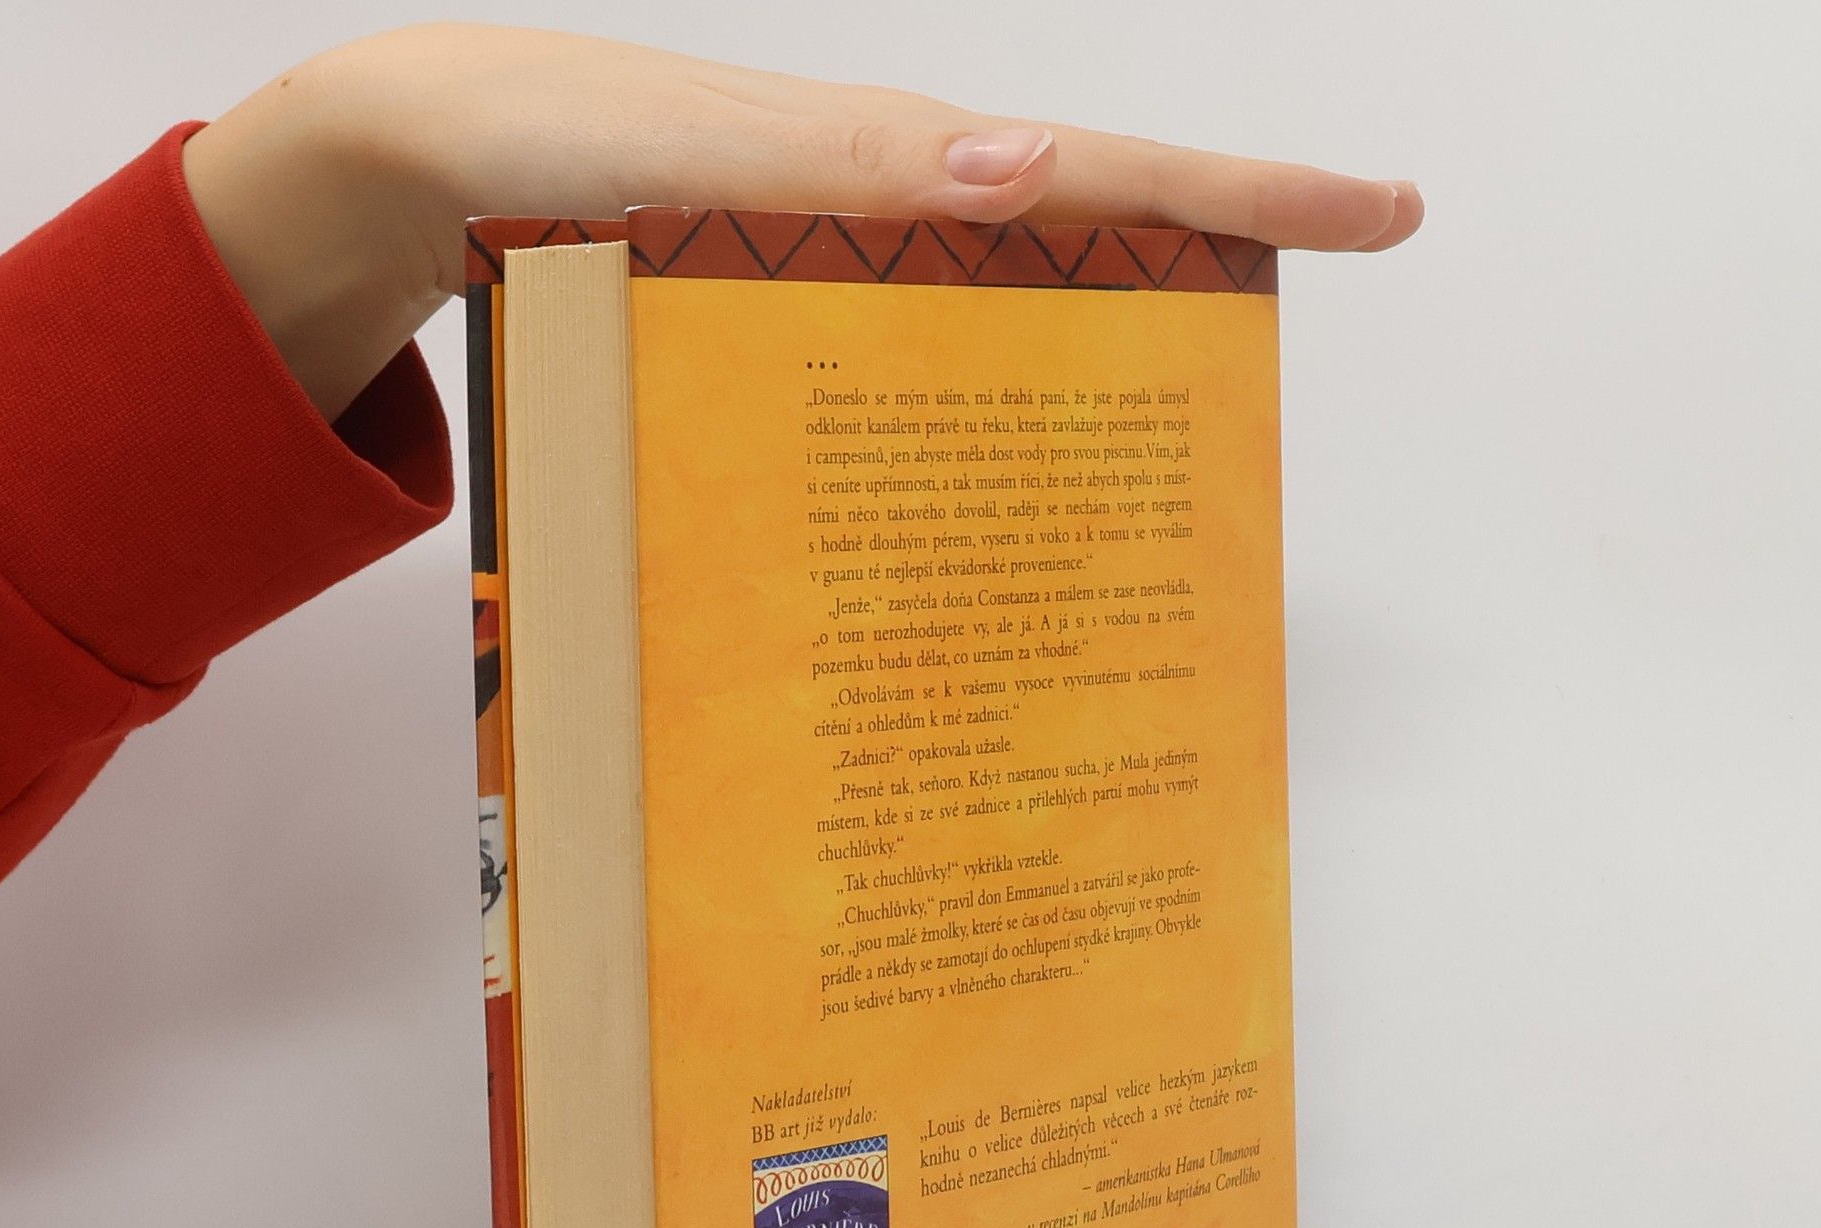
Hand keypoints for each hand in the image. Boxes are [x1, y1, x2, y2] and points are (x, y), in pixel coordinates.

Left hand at [185, 27, 1423, 420]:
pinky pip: (912, 365)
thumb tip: (1025, 168)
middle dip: (1201, 295)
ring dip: (1092, 375)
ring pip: (1005, 324)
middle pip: (1086, 252)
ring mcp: (845, 276)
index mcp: (900, 166)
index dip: (1249, 196)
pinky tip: (983, 481)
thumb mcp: (695, 156)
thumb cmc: (554, 153)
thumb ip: (847, 171)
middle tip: (1282, 385)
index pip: (1109, 173)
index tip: (1382, 211)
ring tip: (1165, 468)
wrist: (438, 170)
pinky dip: (971, 412)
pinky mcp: (790, 322)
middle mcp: (892, 220)